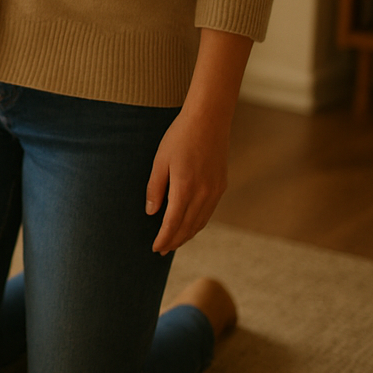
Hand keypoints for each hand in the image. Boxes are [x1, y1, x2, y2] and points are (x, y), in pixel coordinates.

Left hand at [145, 105, 229, 254]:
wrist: (209, 121)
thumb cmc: (179, 138)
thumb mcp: (160, 161)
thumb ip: (155, 188)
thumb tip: (152, 213)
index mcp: (185, 188)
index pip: (173, 223)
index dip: (164, 238)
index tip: (155, 248)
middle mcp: (203, 194)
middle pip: (188, 227)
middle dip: (175, 241)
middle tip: (162, 251)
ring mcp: (215, 191)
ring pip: (200, 222)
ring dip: (187, 235)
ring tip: (174, 242)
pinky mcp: (221, 186)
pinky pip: (208, 212)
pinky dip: (198, 223)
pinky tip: (190, 225)